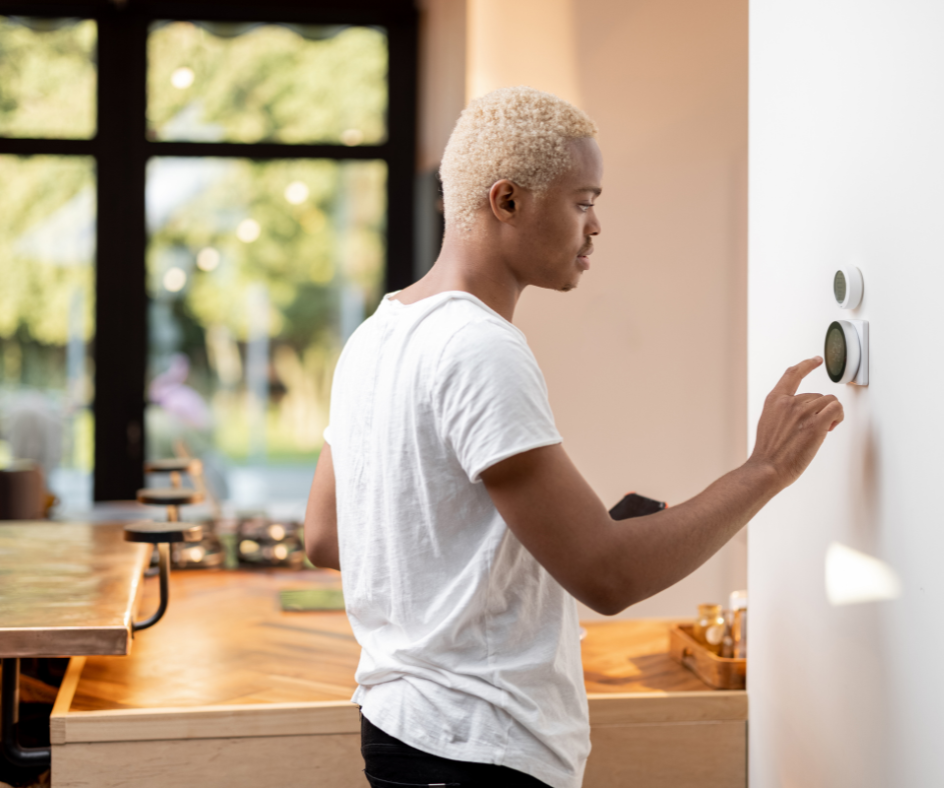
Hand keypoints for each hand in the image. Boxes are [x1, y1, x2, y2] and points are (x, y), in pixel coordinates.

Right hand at [749, 357, 844, 490]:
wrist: (767, 468)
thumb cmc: (768, 453)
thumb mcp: (768, 423)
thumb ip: (783, 412)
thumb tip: (804, 414)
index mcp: (775, 401)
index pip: (792, 374)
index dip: (806, 365)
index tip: (815, 360)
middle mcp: (788, 402)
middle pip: (817, 395)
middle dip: (820, 410)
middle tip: (817, 427)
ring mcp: (802, 412)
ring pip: (829, 402)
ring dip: (830, 415)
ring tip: (824, 430)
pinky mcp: (816, 424)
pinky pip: (836, 409)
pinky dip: (838, 416)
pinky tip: (832, 427)